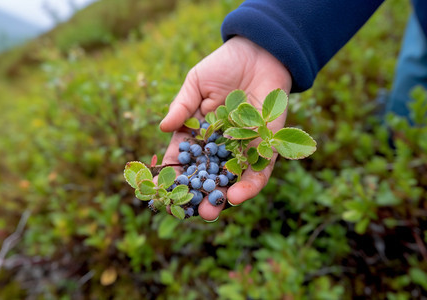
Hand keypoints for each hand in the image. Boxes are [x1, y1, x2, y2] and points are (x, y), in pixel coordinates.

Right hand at [159, 36, 291, 220]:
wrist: (260, 52)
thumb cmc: (224, 65)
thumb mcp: (197, 84)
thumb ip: (182, 107)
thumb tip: (163, 129)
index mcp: (201, 132)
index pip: (185, 158)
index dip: (173, 173)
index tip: (160, 189)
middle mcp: (221, 145)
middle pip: (208, 175)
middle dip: (198, 194)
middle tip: (187, 211)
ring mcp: (243, 147)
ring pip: (232, 179)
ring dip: (222, 197)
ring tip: (210, 212)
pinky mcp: (266, 146)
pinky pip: (260, 170)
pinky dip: (250, 184)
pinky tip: (237, 195)